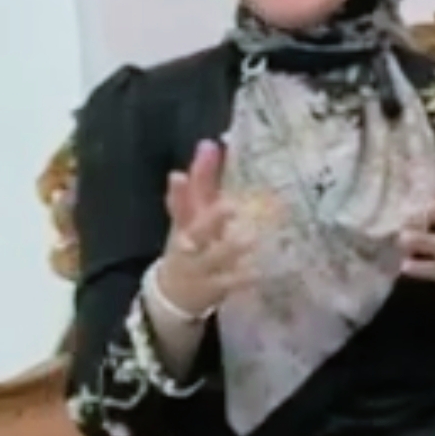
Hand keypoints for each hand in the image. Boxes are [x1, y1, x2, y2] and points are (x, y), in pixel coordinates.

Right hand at [154, 140, 251, 317]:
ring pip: (214, 257)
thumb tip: (209, 143)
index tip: (195, 161)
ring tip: (250, 238)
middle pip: (197, 229)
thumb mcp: (191, 215)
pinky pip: (229, 283)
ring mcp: (200, 266)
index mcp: (185, 222)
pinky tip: (261, 271)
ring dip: (231, 249)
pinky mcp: (213, 288)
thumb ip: (202, 182)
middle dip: (212, 217)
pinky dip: (243, 278)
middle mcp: (189, 243)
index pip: (183, 199)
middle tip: (231, 206)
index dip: (187, 183)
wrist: (173, 292)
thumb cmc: (190, 244)